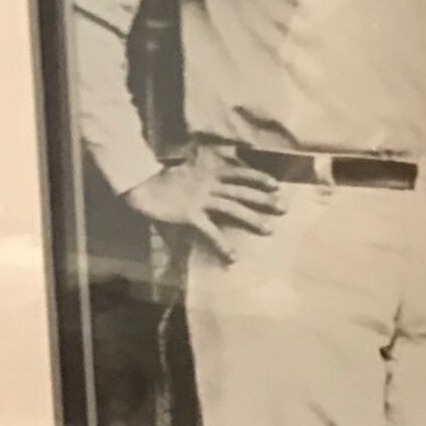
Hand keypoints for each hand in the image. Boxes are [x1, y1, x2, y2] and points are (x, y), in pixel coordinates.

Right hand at [123, 151, 283, 263]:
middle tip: (284, 207)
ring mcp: (201, 199)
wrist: (141, 184)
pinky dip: (222, 245)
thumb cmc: (163, 179)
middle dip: (264, 199)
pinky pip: (210, 231)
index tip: (276, 184)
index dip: (258, 177)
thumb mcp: (186, 170)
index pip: (240, 173)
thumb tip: (211, 169)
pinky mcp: (191, 215)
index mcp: (209, 172)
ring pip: (233, 208)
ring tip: (270, 229)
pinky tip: (233, 256)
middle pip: (243, 191)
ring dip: (252, 219)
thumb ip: (199, 171)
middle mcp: (210, 184)